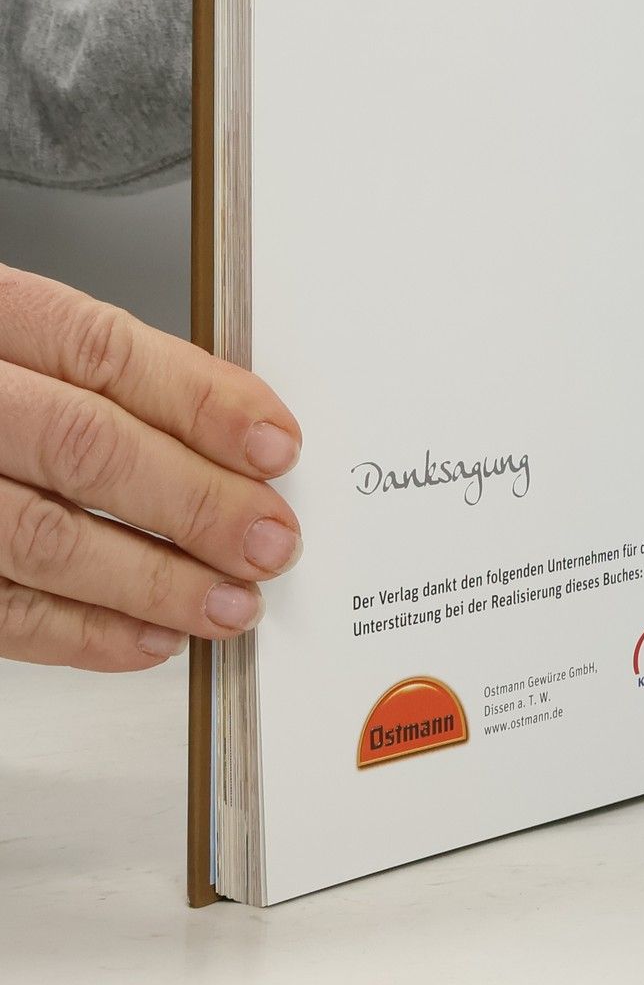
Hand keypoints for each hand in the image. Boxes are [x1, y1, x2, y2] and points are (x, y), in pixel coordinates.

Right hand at [0, 264, 301, 671]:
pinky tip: (150, 638)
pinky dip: (83, 632)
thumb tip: (240, 439)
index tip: (276, 445)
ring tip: (229, 604)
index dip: (201, 402)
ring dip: (153, 581)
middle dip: (195, 501)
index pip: (104, 352)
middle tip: (270, 541)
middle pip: (85, 446)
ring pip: (44, 537)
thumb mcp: (26, 345)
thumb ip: (114, 382)